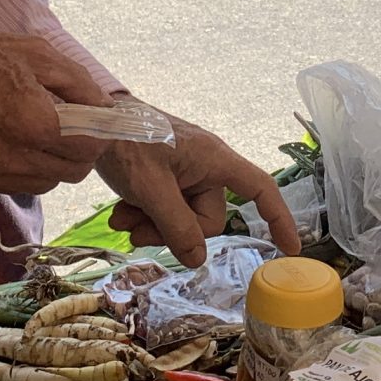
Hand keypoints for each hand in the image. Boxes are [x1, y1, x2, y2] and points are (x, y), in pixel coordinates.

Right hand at [0, 29, 112, 194]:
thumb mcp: (39, 55)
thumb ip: (80, 85)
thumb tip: (106, 109)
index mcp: (35, 124)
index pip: (90, 150)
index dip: (99, 135)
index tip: (95, 121)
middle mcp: (14, 158)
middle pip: (72, 173)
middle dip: (80, 151)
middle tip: (72, 127)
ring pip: (46, 183)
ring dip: (53, 163)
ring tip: (39, 132)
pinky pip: (15, 185)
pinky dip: (25, 169)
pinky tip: (14, 140)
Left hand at [97, 113, 300, 266]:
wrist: (91, 121)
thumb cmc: (125, 142)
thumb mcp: (150, 187)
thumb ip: (176, 225)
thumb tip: (198, 259)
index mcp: (213, 159)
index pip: (259, 188)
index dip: (279, 217)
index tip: (290, 248)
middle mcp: (205, 167)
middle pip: (207, 218)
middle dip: (171, 230)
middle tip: (136, 229)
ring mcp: (184, 174)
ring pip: (182, 219)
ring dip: (152, 225)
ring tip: (122, 218)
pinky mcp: (165, 179)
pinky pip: (166, 210)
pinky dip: (144, 215)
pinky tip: (120, 212)